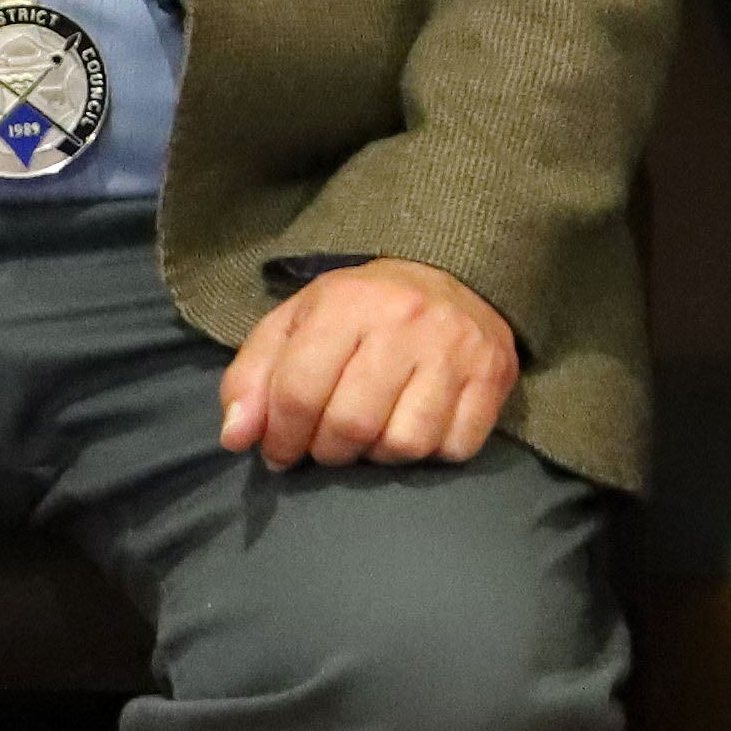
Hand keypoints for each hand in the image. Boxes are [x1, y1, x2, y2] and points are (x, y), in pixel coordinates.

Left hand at [218, 256, 519, 467]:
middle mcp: (405, 320)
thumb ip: (252, 378)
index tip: (280, 452)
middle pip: (351, 426)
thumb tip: (235, 438)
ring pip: (404, 444)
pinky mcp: (494, 374)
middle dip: (327, 452)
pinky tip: (418, 426)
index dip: (280, 438)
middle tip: (327, 445)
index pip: (299, 392)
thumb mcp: (296, 324)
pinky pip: (455, 448)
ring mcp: (456, 348)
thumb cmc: (359, 311)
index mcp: (346, 302)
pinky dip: (431, 453)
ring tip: (373, 434)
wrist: (451, 275)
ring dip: (379, 455)